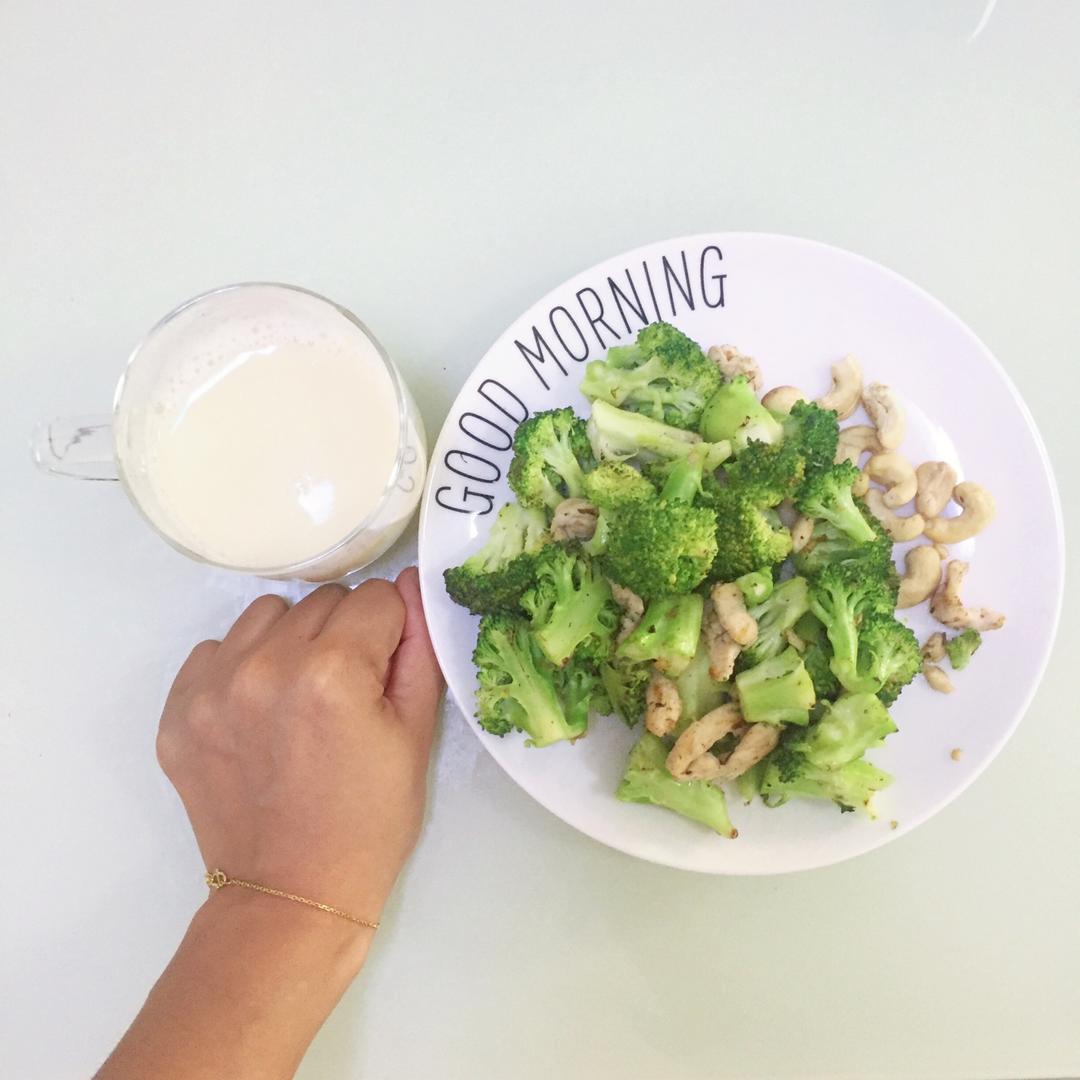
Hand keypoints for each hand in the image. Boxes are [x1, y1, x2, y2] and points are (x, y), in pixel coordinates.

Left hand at [156, 568, 443, 921]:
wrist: (291, 897)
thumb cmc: (369, 821)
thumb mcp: (415, 735)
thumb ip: (418, 648)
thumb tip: (411, 583)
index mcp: (332, 672)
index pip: (375, 598)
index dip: (391, 633)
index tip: (385, 675)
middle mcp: (265, 665)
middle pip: (322, 601)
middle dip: (345, 634)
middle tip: (346, 695)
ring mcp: (212, 688)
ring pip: (267, 614)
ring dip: (291, 641)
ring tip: (299, 698)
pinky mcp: (177, 710)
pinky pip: (216, 648)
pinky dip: (243, 666)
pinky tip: (259, 714)